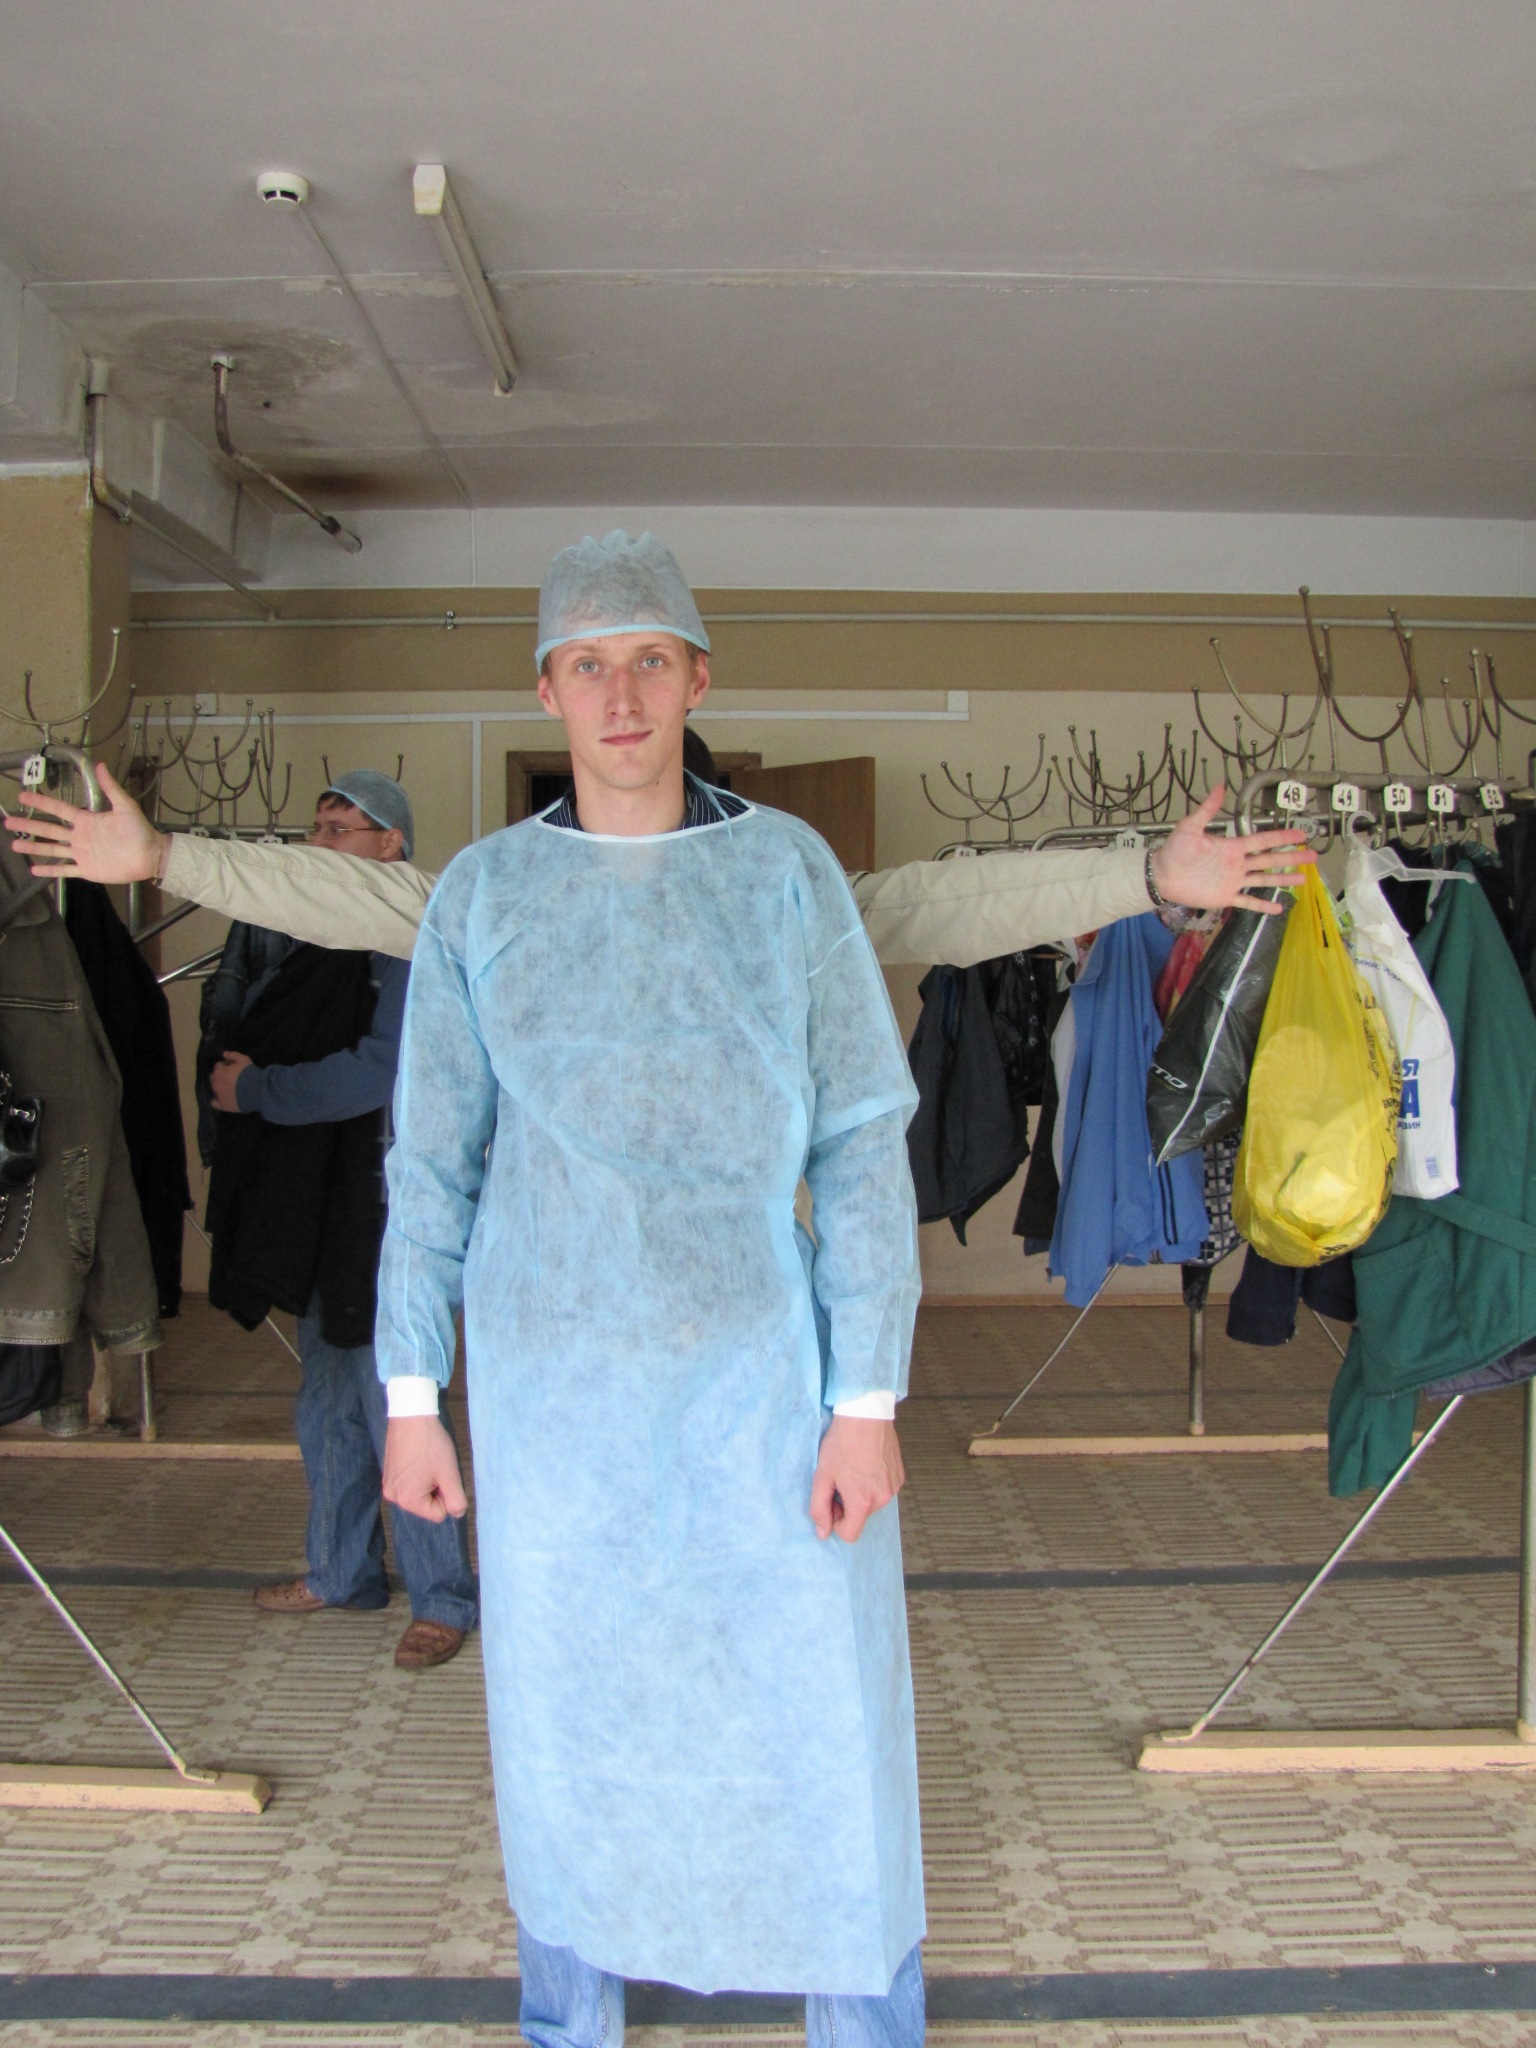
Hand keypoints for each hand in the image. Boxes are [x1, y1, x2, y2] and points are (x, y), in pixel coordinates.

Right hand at [4, 763, 164, 882]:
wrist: (150, 855)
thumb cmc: (139, 830)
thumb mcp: (125, 806)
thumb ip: (111, 787)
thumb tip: (99, 764)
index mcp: (87, 820)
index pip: (58, 809)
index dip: (41, 801)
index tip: (23, 795)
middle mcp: (80, 836)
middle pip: (49, 829)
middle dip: (29, 824)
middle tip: (8, 820)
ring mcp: (81, 853)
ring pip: (52, 849)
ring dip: (34, 848)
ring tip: (14, 845)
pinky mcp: (86, 869)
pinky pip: (64, 870)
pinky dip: (50, 871)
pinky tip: (34, 870)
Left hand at [209, 1052, 252, 1112]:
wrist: (257, 1091)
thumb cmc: (250, 1073)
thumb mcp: (244, 1059)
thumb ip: (233, 1055)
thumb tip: (224, 1054)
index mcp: (219, 1072)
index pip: (218, 1066)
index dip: (226, 1065)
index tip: (233, 1067)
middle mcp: (215, 1083)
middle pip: (214, 1077)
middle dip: (221, 1076)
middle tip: (232, 1077)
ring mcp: (218, 1095)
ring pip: (214, 1089)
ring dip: (220, 1086)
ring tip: (230, 1087)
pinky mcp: (223, 1105)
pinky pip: (214, 1103)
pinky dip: (216, 1100)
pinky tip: (222, 1098)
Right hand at [383, 1414, 467, 1522]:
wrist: (410, 1415)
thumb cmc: (431, 1444)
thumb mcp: (449, 1474)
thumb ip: (456, 1500)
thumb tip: (457, 1514)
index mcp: (407, 1500)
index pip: (438, 1514)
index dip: (447, 1494)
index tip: (443, 1474)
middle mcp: (393, 1497)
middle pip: (426, 1505)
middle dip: (436, 1488)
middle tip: (435, 1466)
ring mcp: (388, 1485)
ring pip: (419, 1494)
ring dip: (428, 1481)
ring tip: (427, 1460)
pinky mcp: (388, 1474)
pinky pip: (409, 1484)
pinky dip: (418, 1474)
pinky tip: (418, 1457)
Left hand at [809, 1415, 904, 1542]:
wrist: (865, 1415)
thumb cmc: (841, 1444)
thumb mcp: (822, 1476)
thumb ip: (819, 1509)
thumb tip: (822, 1533)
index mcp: (862, 1502)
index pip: (850, 1534)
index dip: (836, 1522)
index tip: (831, 1500)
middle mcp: (883, 1499)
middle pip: (861, 1517)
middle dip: (848, 1505)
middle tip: (840, 1479)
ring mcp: (894, 1487)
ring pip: (872, 1503)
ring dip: (861, 1494)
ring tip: (854, 1469)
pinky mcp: (900, 1476)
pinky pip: (883, 1490)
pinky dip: (873, 1483)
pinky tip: (867, 1464)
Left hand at [1149, 784, 1313, 915]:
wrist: (1161, 875)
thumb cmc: (1174, 850)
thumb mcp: (1190, 827)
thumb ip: (1208, 810)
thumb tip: (1220, 787)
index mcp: (1232, 846)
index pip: (1262, 840)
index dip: (1281, 837)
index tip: (1300, 834)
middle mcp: (1237, 863)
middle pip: (1270, 859)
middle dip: (1291, 857)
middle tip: (1313, 856)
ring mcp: (1233, 881)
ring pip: (1264, 880)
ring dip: (1283, 879)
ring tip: (1303, 879)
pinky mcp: (1225, 897)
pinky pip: (1247, 901)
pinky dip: (1262, 905)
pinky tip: (1278, 907)